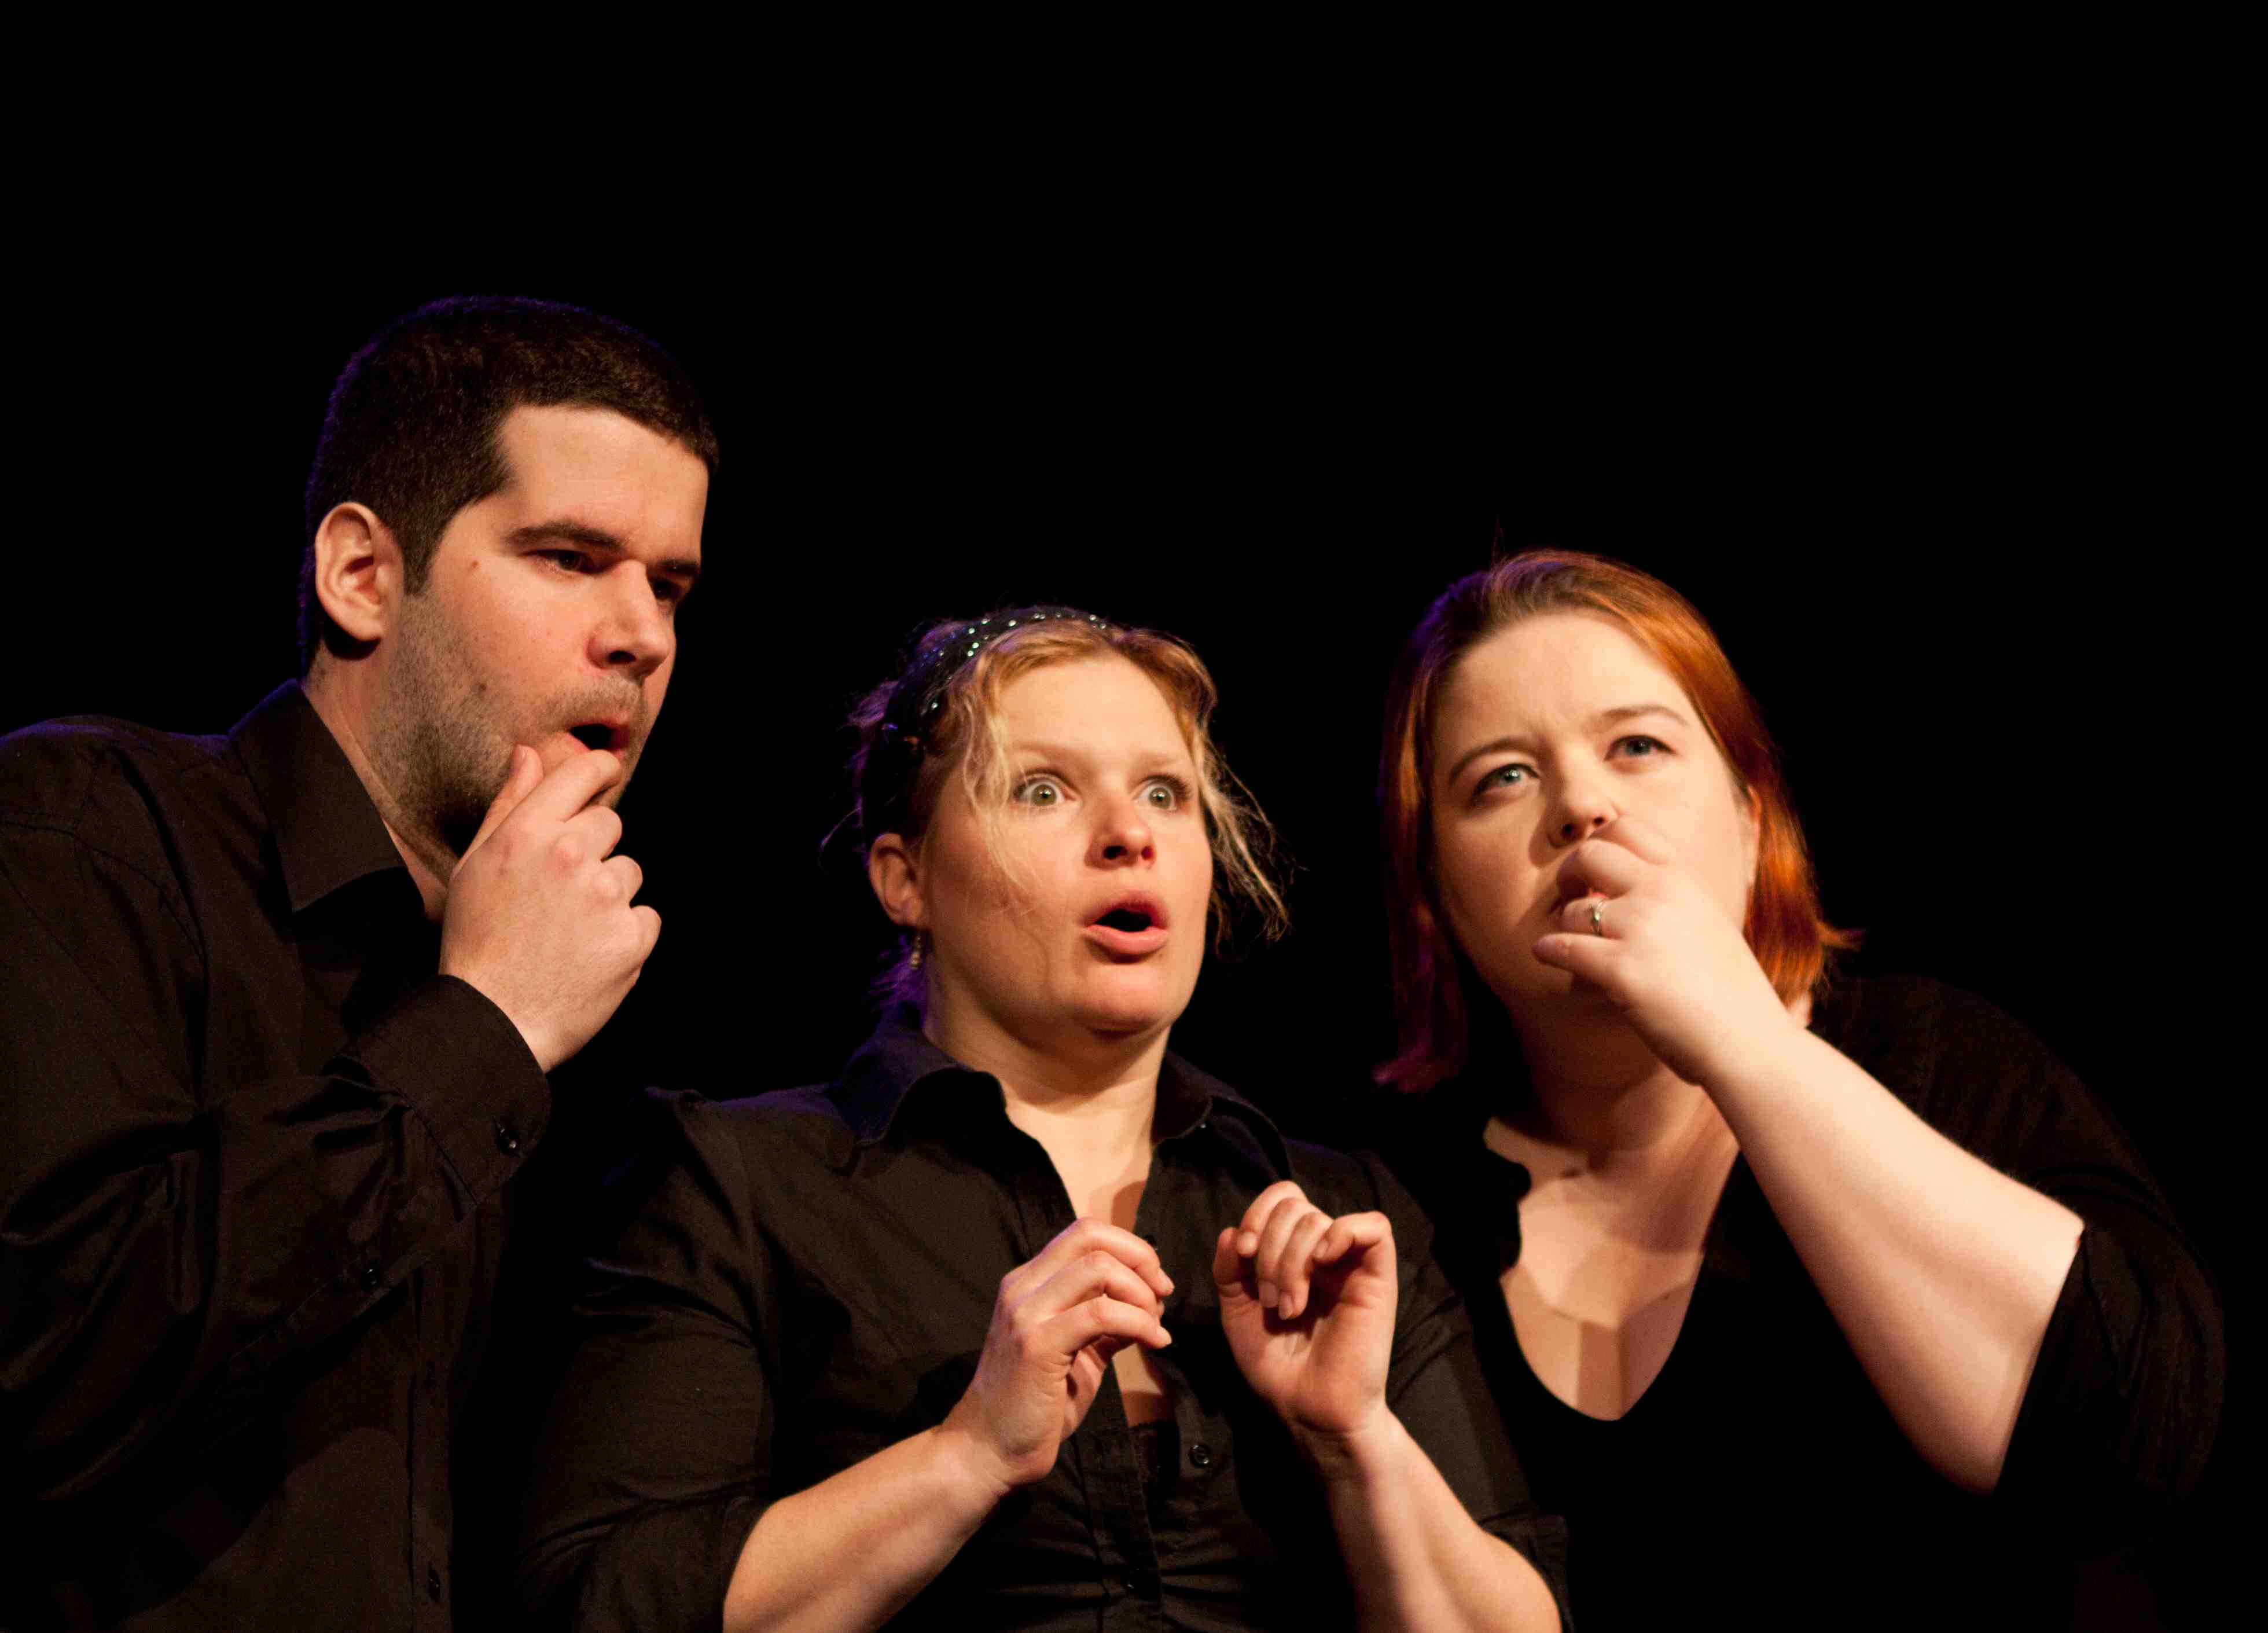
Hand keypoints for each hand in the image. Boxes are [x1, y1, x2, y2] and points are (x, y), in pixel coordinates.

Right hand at [439, 745, 659, 1072]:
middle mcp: (570, 855)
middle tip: (559, 893)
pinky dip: (626, 935)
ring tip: (569, 930)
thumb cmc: (478, 942)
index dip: (598, 770)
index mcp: (527, 833)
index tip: (605, 773)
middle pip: (610, 824)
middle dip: (592, 850)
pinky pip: (645, 916)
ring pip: (628, 872)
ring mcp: (604, 896)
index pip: (581, 774)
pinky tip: (589, 954)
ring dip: (609, 895)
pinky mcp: (631, 936)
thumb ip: (508, 804)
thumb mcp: (477, 866)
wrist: (492, 1020)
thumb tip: (529, 754)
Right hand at [942, 1219, 1173, 1494]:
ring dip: (1141, 1293)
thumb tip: (1148, 1303)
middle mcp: (1022, 1288)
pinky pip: (1100, 1313)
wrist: (986, 1451)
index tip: (1156, 1283)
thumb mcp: (1076, 1353)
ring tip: (1155, 1326)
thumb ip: (1103, 1322)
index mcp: (1028, 1283)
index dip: (1130, 1248)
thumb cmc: (1033, 1406)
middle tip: (1162, 1296)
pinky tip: (1154, 1343)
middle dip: (1140, 1258)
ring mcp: (1026, 1314)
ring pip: (1098, 1267)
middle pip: (1091, 1235)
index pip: (1085, 1233)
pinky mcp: (1036, 1346)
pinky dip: (1138, 1322)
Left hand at [1213, 1182, 1396, 1451]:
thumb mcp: (1237, 1311)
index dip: (1257, 1214)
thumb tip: (1232, 1231)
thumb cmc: (1276, 1365)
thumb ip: (1229, 1269)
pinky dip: (1341, 1233)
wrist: (1308, 1408)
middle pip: (1294, 1206)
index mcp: (1292, 1254)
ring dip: (1292, 1262)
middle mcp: (1323, 1253)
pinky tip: (1323, 1263)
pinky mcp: (1378, 1278)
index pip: (1281, 1199)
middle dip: (1270, 1250)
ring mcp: (1351, 1263)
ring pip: (1319, 1219)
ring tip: (1291, 1307)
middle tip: (1271, 1300)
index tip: (1244, 1253)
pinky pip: (1373, 1227)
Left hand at [1532, 812, 1796, 1085]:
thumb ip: (1673, 903)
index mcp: (1685, 879)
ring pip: (1574, 909)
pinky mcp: (1621, 970)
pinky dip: (1548, 950)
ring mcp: (1640, 929)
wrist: (1749, 1041)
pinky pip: (1562, 946)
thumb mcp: (1710, 925)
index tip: (1595, 871)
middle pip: (1589, 854)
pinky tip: (1547, 955)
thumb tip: (1626, 896)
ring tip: (1574, 944)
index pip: (1628, 828)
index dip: (1600, 844)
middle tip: (1571, 897)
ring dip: (1566, 927)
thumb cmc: (1731, 995)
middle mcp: (1662, 894)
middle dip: (1569, 874)